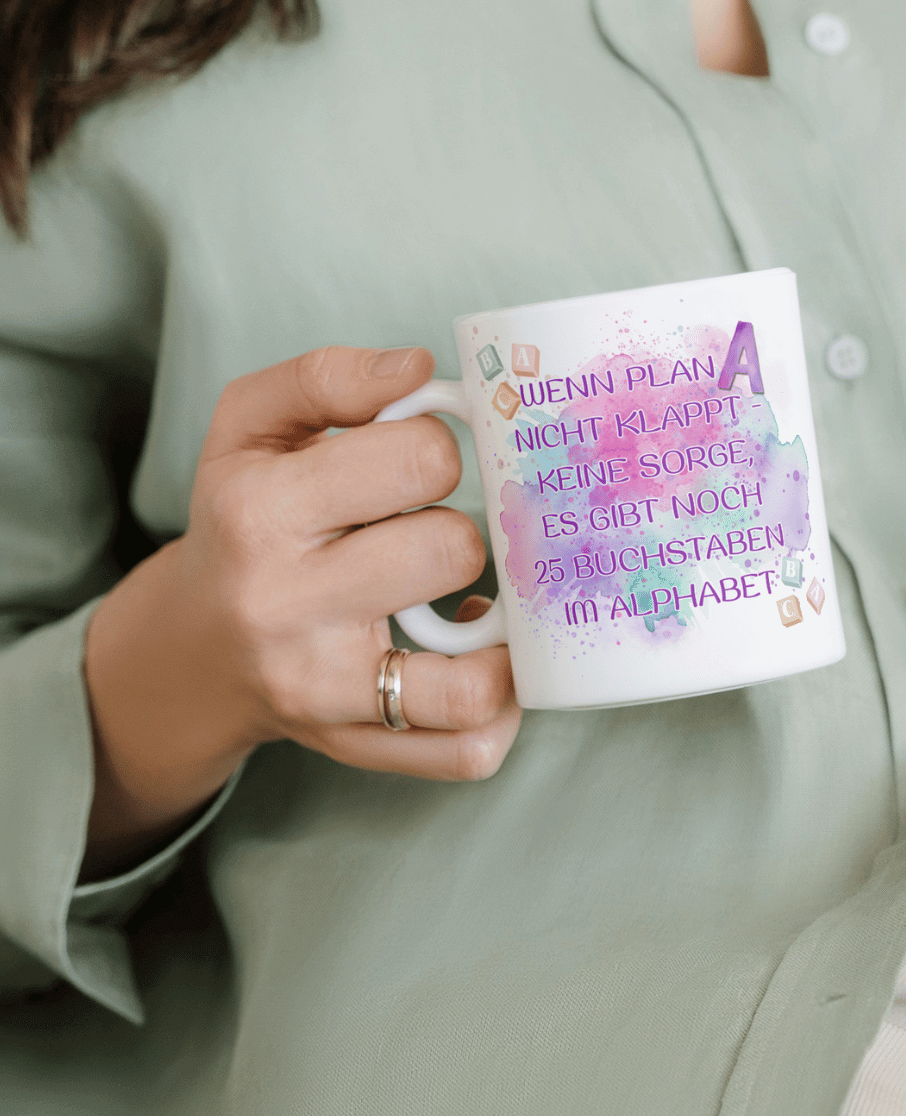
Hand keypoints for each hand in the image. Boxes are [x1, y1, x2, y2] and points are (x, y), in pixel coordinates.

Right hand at [83, 346, 520, 874]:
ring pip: (470, 675)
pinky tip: (482, 662)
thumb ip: (329, 377)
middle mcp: (286, 606)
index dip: (439, 449)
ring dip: (496, 629)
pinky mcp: (356, 744)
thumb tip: (417, 368)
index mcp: (261, 511)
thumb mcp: (251, 426)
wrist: (196, 646)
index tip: (418, 465)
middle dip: (461, 529)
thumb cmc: (242, 520)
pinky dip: (500, 708)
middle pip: (451, 551)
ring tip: (473, 601)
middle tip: (430, 531)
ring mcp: (325, 689)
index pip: (419, 458)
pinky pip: (466, 748)